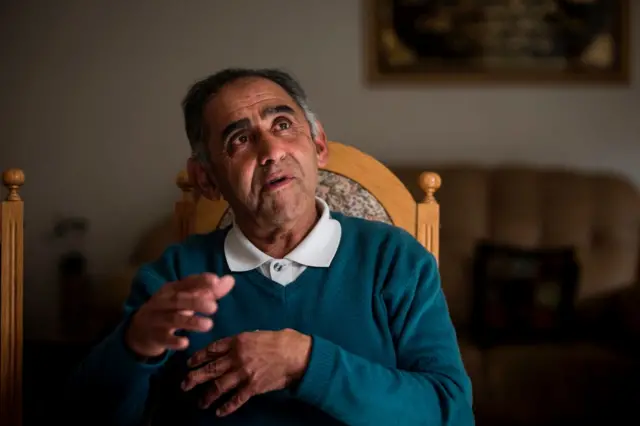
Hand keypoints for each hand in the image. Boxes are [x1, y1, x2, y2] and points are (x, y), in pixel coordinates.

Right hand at [125, 273, 234, 357]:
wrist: (139, 331)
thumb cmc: (169, 310)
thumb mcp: (186, 298)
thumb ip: (209, 291)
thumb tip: (230, 280)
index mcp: (172, 289)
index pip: (186, 282)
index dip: (200, 280)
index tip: (215, 280)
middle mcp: (163, 301)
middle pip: (179, 299)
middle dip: (196, 302)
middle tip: (214, 307)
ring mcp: (157, 319)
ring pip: (173, 319)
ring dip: (191, 322)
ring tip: (208, 325)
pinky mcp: (154, 336)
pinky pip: (164, 338)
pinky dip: (174, 340)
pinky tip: (185, 343)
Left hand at [181, 328, 311, 415]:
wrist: (297, 355)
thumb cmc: (282, 341)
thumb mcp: (258, 334)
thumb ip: (244, 340)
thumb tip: (235, 345)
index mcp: (238, 341)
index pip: (212, 349)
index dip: (199, 357)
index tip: (190, 362)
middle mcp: (237, 357)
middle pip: (210, 369)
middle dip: (195, 378)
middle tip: (184, 385)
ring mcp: (244, 373)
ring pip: (219, 386)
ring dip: (207, 396)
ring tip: (200, 402)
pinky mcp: (253, 387)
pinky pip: (236, 399)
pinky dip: (227, 407)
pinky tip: (219, 412)